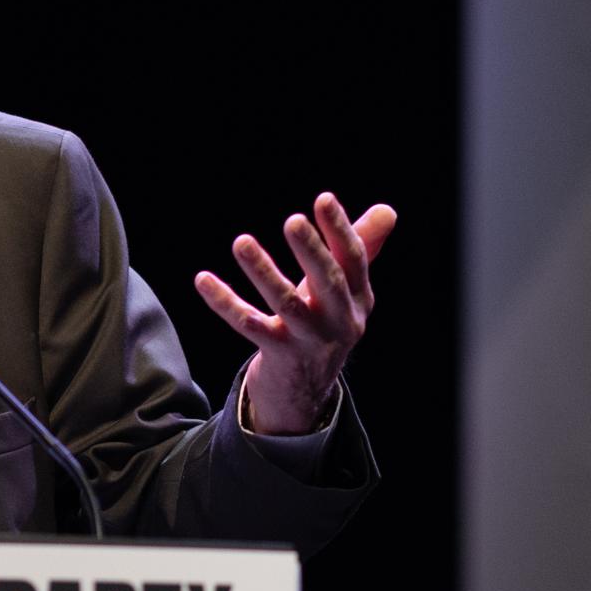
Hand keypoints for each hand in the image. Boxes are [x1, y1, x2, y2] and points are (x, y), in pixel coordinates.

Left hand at [192, 193, 396, 434]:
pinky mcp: (278, 356)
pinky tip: (203, 279)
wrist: (305, 391)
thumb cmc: (324, 324)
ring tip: (241, 241)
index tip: (323, 198)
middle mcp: (340, 321)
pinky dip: (225, 302)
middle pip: (328, 283)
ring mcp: (309, 341)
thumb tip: (387, 210)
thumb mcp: (346, 291)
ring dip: (263, 272)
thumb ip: (362, 249)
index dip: (340, 230)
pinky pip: (248, 325)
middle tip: (292, 220)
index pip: (353, 260)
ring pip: (286, 304)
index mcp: (359, 299)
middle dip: (312, 251)